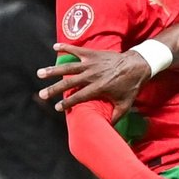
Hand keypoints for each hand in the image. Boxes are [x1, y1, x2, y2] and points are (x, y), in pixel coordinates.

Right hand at [37, 44, 152, 114]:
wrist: (138, 65)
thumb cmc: (131, 87)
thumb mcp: (125, 105)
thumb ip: (115, 118)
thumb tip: (108, 131)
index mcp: (99, 88)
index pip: (79, 97)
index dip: (67, 102)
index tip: (57, 107)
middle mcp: (93, 75)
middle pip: (69, 83)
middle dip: (54, 89)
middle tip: (42, 94)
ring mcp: (91, 63)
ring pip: (69, 67)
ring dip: (53, 70)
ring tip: (40, 73)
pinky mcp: (93, 54)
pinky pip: (77, 50)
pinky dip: (66, 47)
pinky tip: (54, 47)